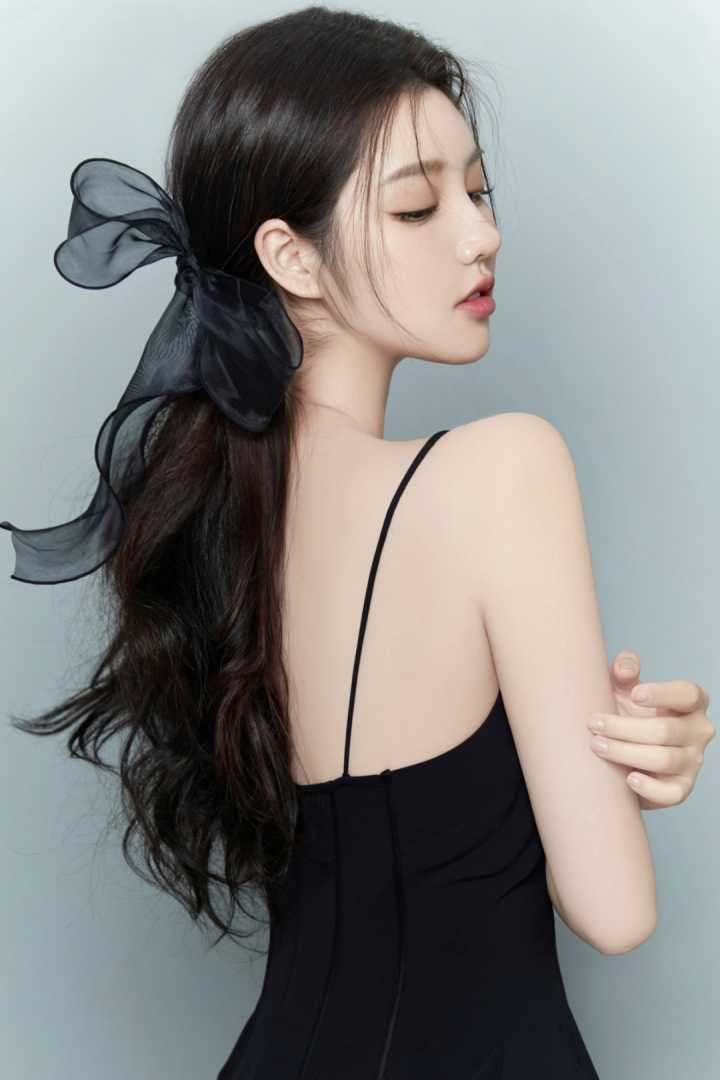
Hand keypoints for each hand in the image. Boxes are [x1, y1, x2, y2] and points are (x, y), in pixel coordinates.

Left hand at [587, 651, 714, 808]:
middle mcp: (698, 730)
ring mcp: (693, 760)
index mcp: (690, 702)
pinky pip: (673, 793)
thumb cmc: (626, 712)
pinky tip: (628, 778)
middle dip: (624, 727)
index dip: (663, 693)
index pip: (688, 694)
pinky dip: (651, 788)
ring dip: (626, 752)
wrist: (620, 750)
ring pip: (664, 759)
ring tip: (597, 745)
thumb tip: (625, 668)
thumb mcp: (623, 688)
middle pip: (666, 730)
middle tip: (592, 723)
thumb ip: (624, 670)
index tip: (634, 694)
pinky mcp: (682, 787)